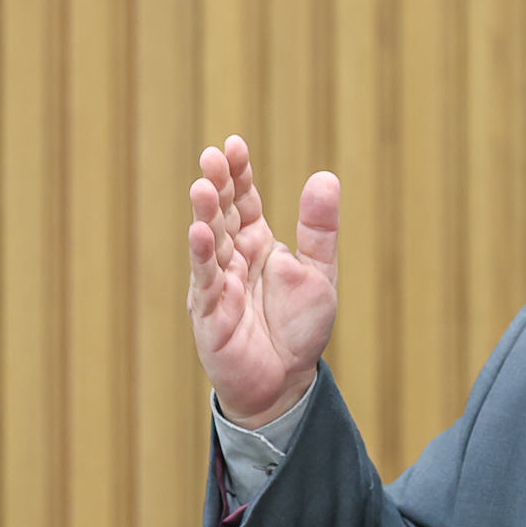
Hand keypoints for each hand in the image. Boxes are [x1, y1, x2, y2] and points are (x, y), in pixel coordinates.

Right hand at [187, 135, 339, 426]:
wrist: (287, 381)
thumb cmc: (299, 329)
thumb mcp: (319, 272)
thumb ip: (319, 228)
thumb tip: (326, 176)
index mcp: (257, 244)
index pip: (244, 200)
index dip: (240, 173)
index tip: (235, 144)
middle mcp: (232, 257)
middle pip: (223, 213)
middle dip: (218, 184)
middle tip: (213, 156)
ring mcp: (217, 282)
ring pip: (209, 241)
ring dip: (205, 213)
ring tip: (203, 186)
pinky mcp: (209, 311)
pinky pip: (205, 279)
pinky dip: (202, 255)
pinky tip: (200, 231)